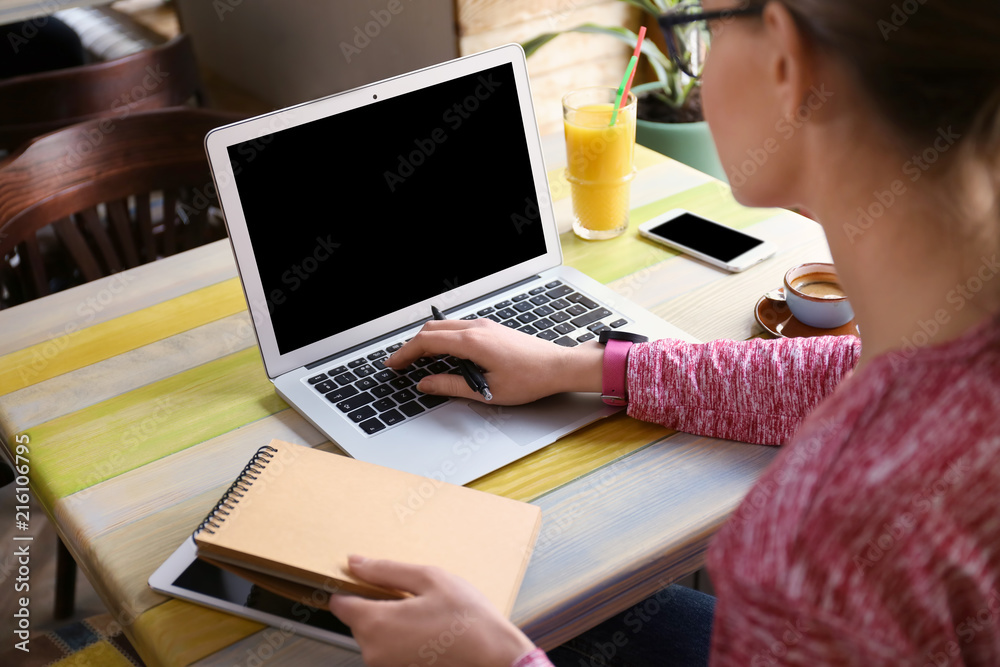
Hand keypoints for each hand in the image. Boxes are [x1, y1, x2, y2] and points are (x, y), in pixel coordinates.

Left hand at [328, 556, 535, 666]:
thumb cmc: (466, 617)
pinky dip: (400, 634)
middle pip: (357, 618)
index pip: (339, 602)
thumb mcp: (428, 578)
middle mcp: (372, 651)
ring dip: (390, 618)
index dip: (351, 585)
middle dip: (376, 602)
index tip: (369, 577)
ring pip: (373, 632)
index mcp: (375, 624)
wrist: (493, 656)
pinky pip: (388, 646)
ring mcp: (385, 665)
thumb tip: (354, 563)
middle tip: (411, 592)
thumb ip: (385, 570)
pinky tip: (426, 626)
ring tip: (424, 610)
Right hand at [384, 318, 602, 404]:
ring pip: (444, 326)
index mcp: (472, 341)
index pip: (427, 342)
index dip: (405, 353)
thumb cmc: (530, 379)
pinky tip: (442, 353)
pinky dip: (442, 338)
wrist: (558, 366)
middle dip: (411, 345)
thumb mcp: (486, 391)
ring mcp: (484, 325)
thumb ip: (451, 386)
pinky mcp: (491, 329)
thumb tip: (426, 384)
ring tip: (417, 359)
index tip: (394, 364)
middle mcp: (476, 328)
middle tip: (400, 363)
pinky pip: (458, 328)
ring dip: (427, 340)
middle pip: (432, 329)